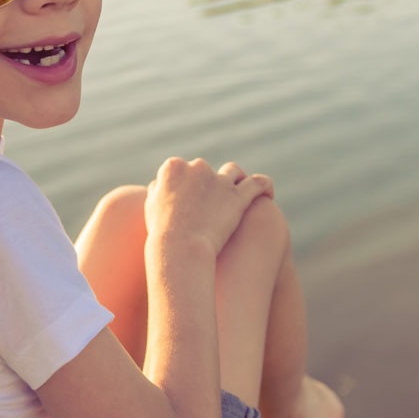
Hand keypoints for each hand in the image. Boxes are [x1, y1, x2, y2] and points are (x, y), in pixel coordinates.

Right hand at [145, 158, 273, 260]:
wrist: (180, 250)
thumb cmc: (162, 234)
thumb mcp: (151, 208)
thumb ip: (157, 191)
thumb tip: (161, 185)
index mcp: (173, 167)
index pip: (182, 169)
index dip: (186, 184)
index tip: (188, 200)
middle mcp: (197, 167)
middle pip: (205, 170)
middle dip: (207, 184)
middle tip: (209, 206)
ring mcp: (220, 180)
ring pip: (233, 172)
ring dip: (234, 182)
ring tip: (238, 196)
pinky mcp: (238, 195)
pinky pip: (258, 183)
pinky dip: (264, 186)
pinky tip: (267, 194)